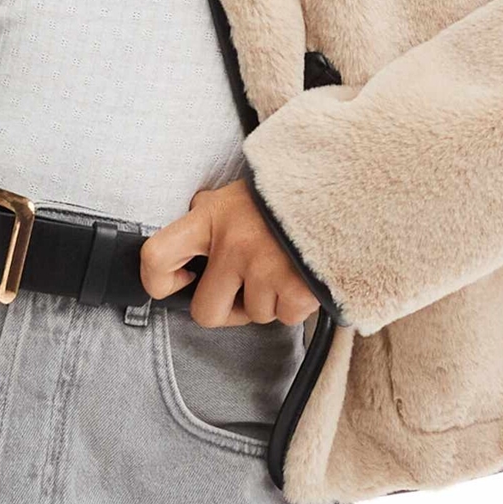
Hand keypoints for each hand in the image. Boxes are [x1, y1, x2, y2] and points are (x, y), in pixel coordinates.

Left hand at [139, 176, 321, 326]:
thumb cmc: (286, 191)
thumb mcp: (238, 193)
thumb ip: (211, 212)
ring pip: (254, 316)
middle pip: (205, 312)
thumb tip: (192, 223)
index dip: (157, 280)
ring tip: (284, 266)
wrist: (345, 185)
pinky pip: (286, 318)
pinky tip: (302, 274)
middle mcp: (233, 245)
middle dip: (226, 309)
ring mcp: (266, 269)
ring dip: (269, 300)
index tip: (178, 281)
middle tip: (244, 288)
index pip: (157, 256)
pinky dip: (295, 303)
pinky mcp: (297, 289)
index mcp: (211, 218)